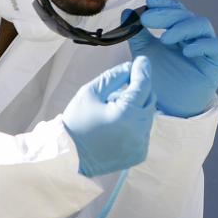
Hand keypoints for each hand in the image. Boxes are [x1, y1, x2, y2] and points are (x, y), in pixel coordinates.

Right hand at [62, 57, 155, 176]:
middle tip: (121, 86)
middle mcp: (138, 130)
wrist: (68, 157)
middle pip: (149, 99)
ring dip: (136, 107)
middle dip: (138, 89)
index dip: (142, 70)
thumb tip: (130, 67)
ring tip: (113, 109)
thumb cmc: (76, 123)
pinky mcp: (139, 153)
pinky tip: (117, 124)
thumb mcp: (90, 92)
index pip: (143, 85)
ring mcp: (140, 144)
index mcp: (126, 114)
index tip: (142, 61)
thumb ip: (113, 76)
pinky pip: (144, 131)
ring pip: (147, 115)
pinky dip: (136, 123)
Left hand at [123, 0, 217, 117]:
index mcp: (178, 30)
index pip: (175, 9)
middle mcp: (193, 35)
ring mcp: (206, 46)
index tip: (150, 2)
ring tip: (164, 39)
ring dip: (182, 27)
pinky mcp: (216, 61)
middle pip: (186, 15)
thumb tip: (127, 12)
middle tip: (148, 18)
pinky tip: (185, 51)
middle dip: (167, 14)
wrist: (171, 106)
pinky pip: (214, 46)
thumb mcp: (144, 53)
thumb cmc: (160, 79)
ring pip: (201, 25)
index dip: (165, 3)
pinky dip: (200, 45)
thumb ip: (137, 33)